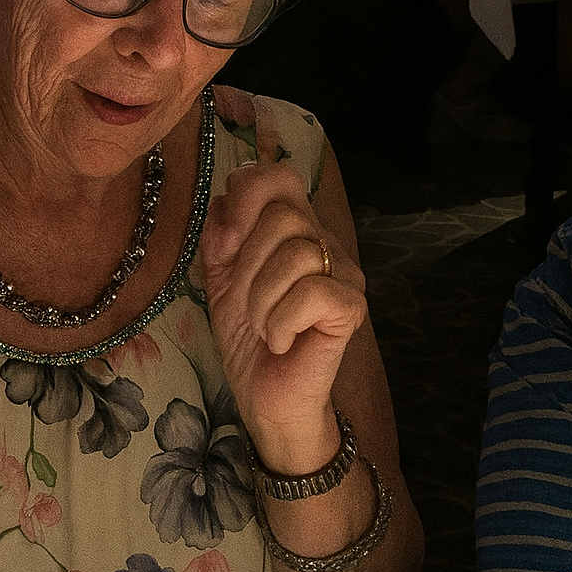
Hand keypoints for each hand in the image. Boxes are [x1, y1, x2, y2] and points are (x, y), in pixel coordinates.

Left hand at [199, 161, 366, 463]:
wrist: (264, 396)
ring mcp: (343, 272)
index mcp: (292, 228)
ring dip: (260, 302)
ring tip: (263, 327)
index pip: (277, 175)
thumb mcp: (220, 278)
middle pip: (283, 215)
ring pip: (295, 255)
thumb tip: (226, 200)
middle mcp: (323, 242)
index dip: (244, 199)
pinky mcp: (350, 306)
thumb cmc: (246, 338)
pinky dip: (280, 323)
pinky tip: (281, 341)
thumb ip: (221, 234)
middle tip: (248, 306)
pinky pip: (311, 293)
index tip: (225, 246)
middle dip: (248, 267)